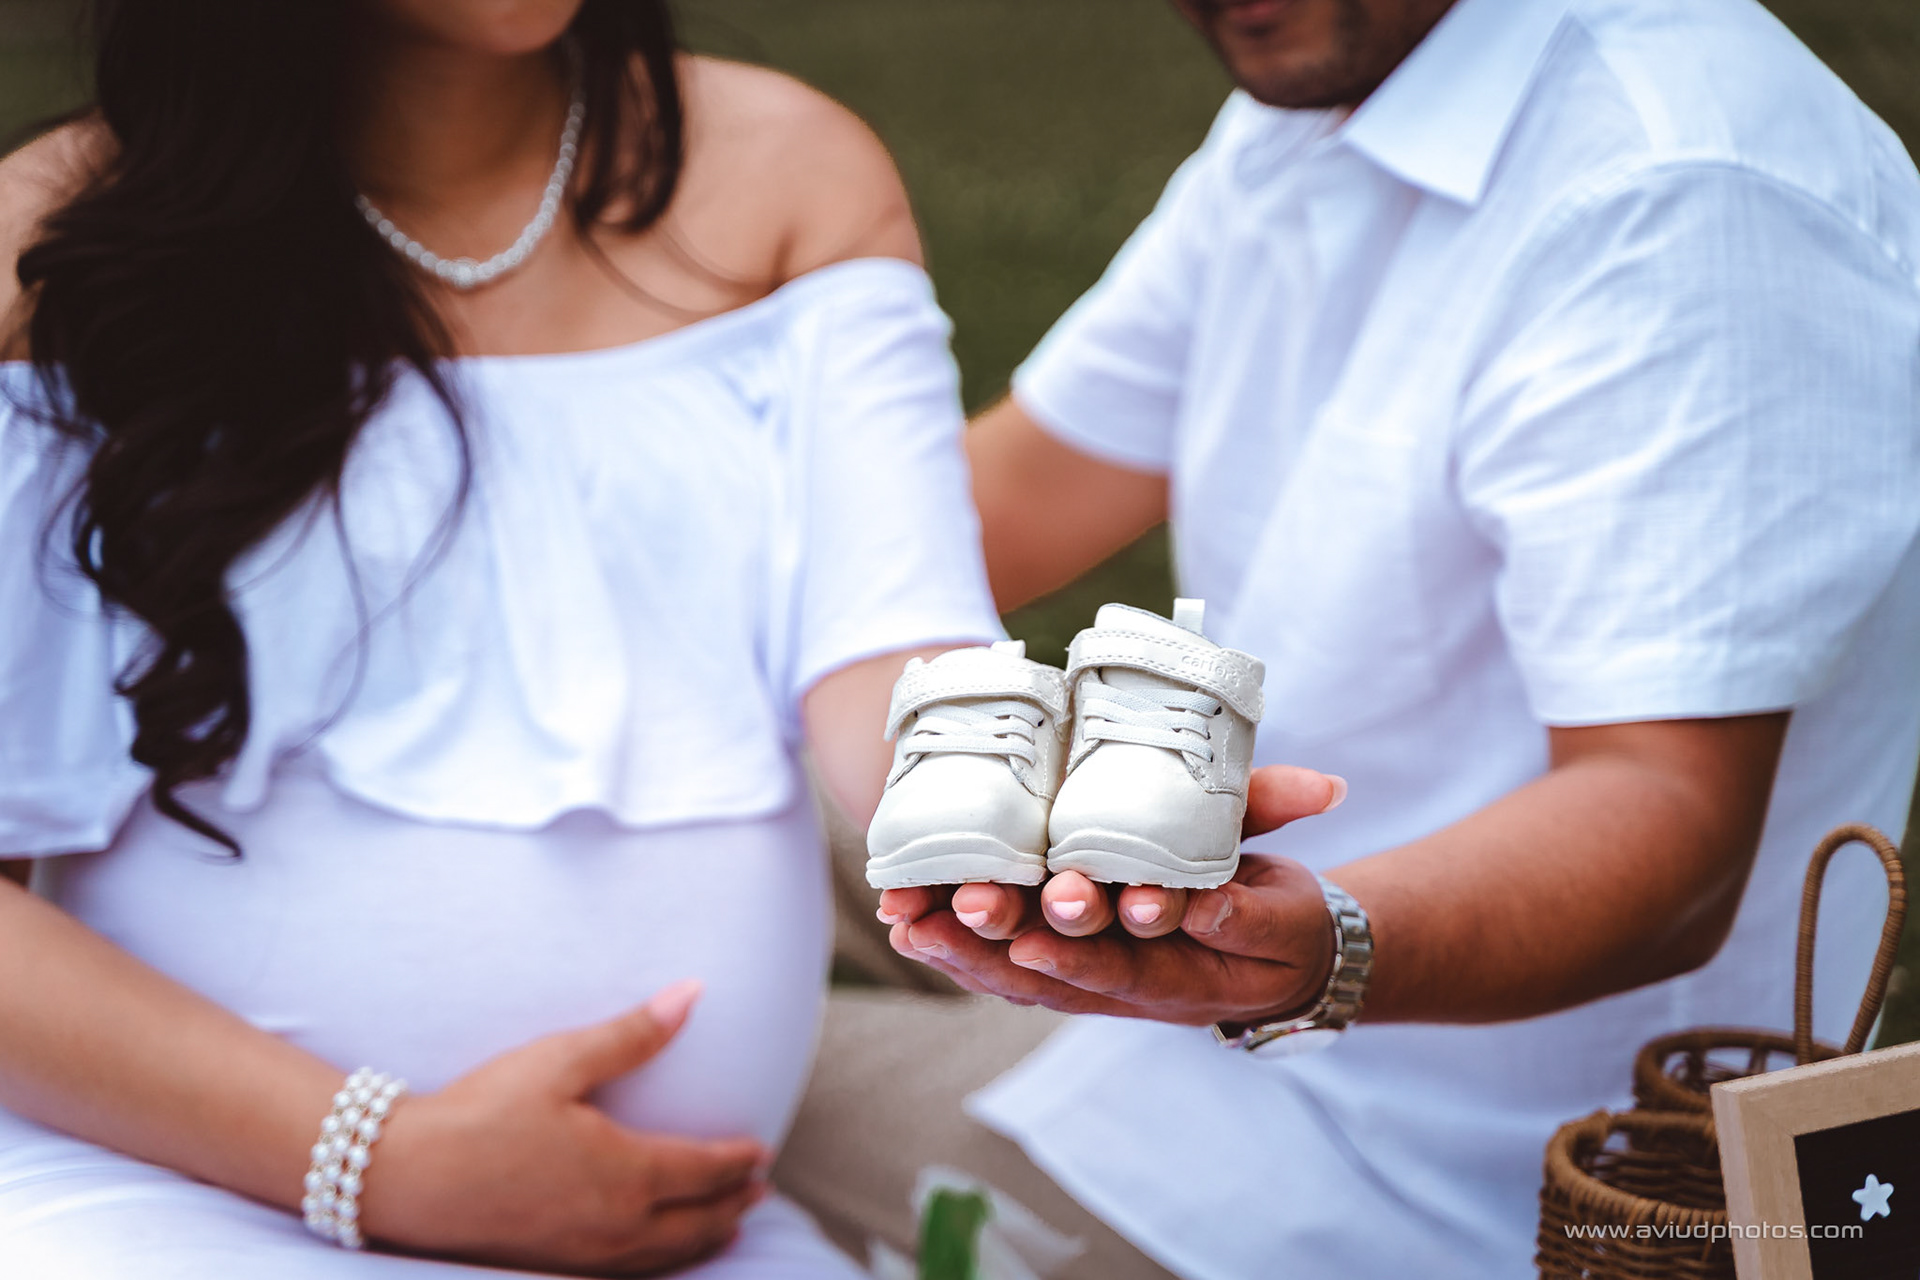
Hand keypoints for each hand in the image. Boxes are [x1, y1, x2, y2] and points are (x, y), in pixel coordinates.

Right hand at [360, 981, 767, 1275]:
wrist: (405, 1176)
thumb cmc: (483, 1111)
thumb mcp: (560, 1060)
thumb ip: (633, 1033)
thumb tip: (692, 994)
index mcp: (626, 1172)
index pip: (705, 1170)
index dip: (738, 1161)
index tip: (763, 1150)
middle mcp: (616, 1224)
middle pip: (696, 1222)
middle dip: (733, 1205)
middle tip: (760, 1190)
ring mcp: (585, 1255)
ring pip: (664, 1257)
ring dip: (705, 1241)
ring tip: (727, 1229)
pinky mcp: (553, 1268)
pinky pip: (628, 1275)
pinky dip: (661, 1266)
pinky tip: (658, 1257)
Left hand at [875, 765, 1344, 1025]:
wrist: (1280, 956)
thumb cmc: (1285, 929)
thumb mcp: (1286, 919)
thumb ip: (1250, 911)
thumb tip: (1206, 902)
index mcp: (1175, 981)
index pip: (1116, 974)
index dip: (1073, 960)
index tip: (1032, 940)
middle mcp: (1119, 983)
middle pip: (1046, 973)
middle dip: (994, 945)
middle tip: (950, 911)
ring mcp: (1088, 972)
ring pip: (1011, 968)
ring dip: (957, 946)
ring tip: (904, 919)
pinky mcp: (1067, 951)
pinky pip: (1002, 954)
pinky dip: (955, 940)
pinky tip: (907, 918)